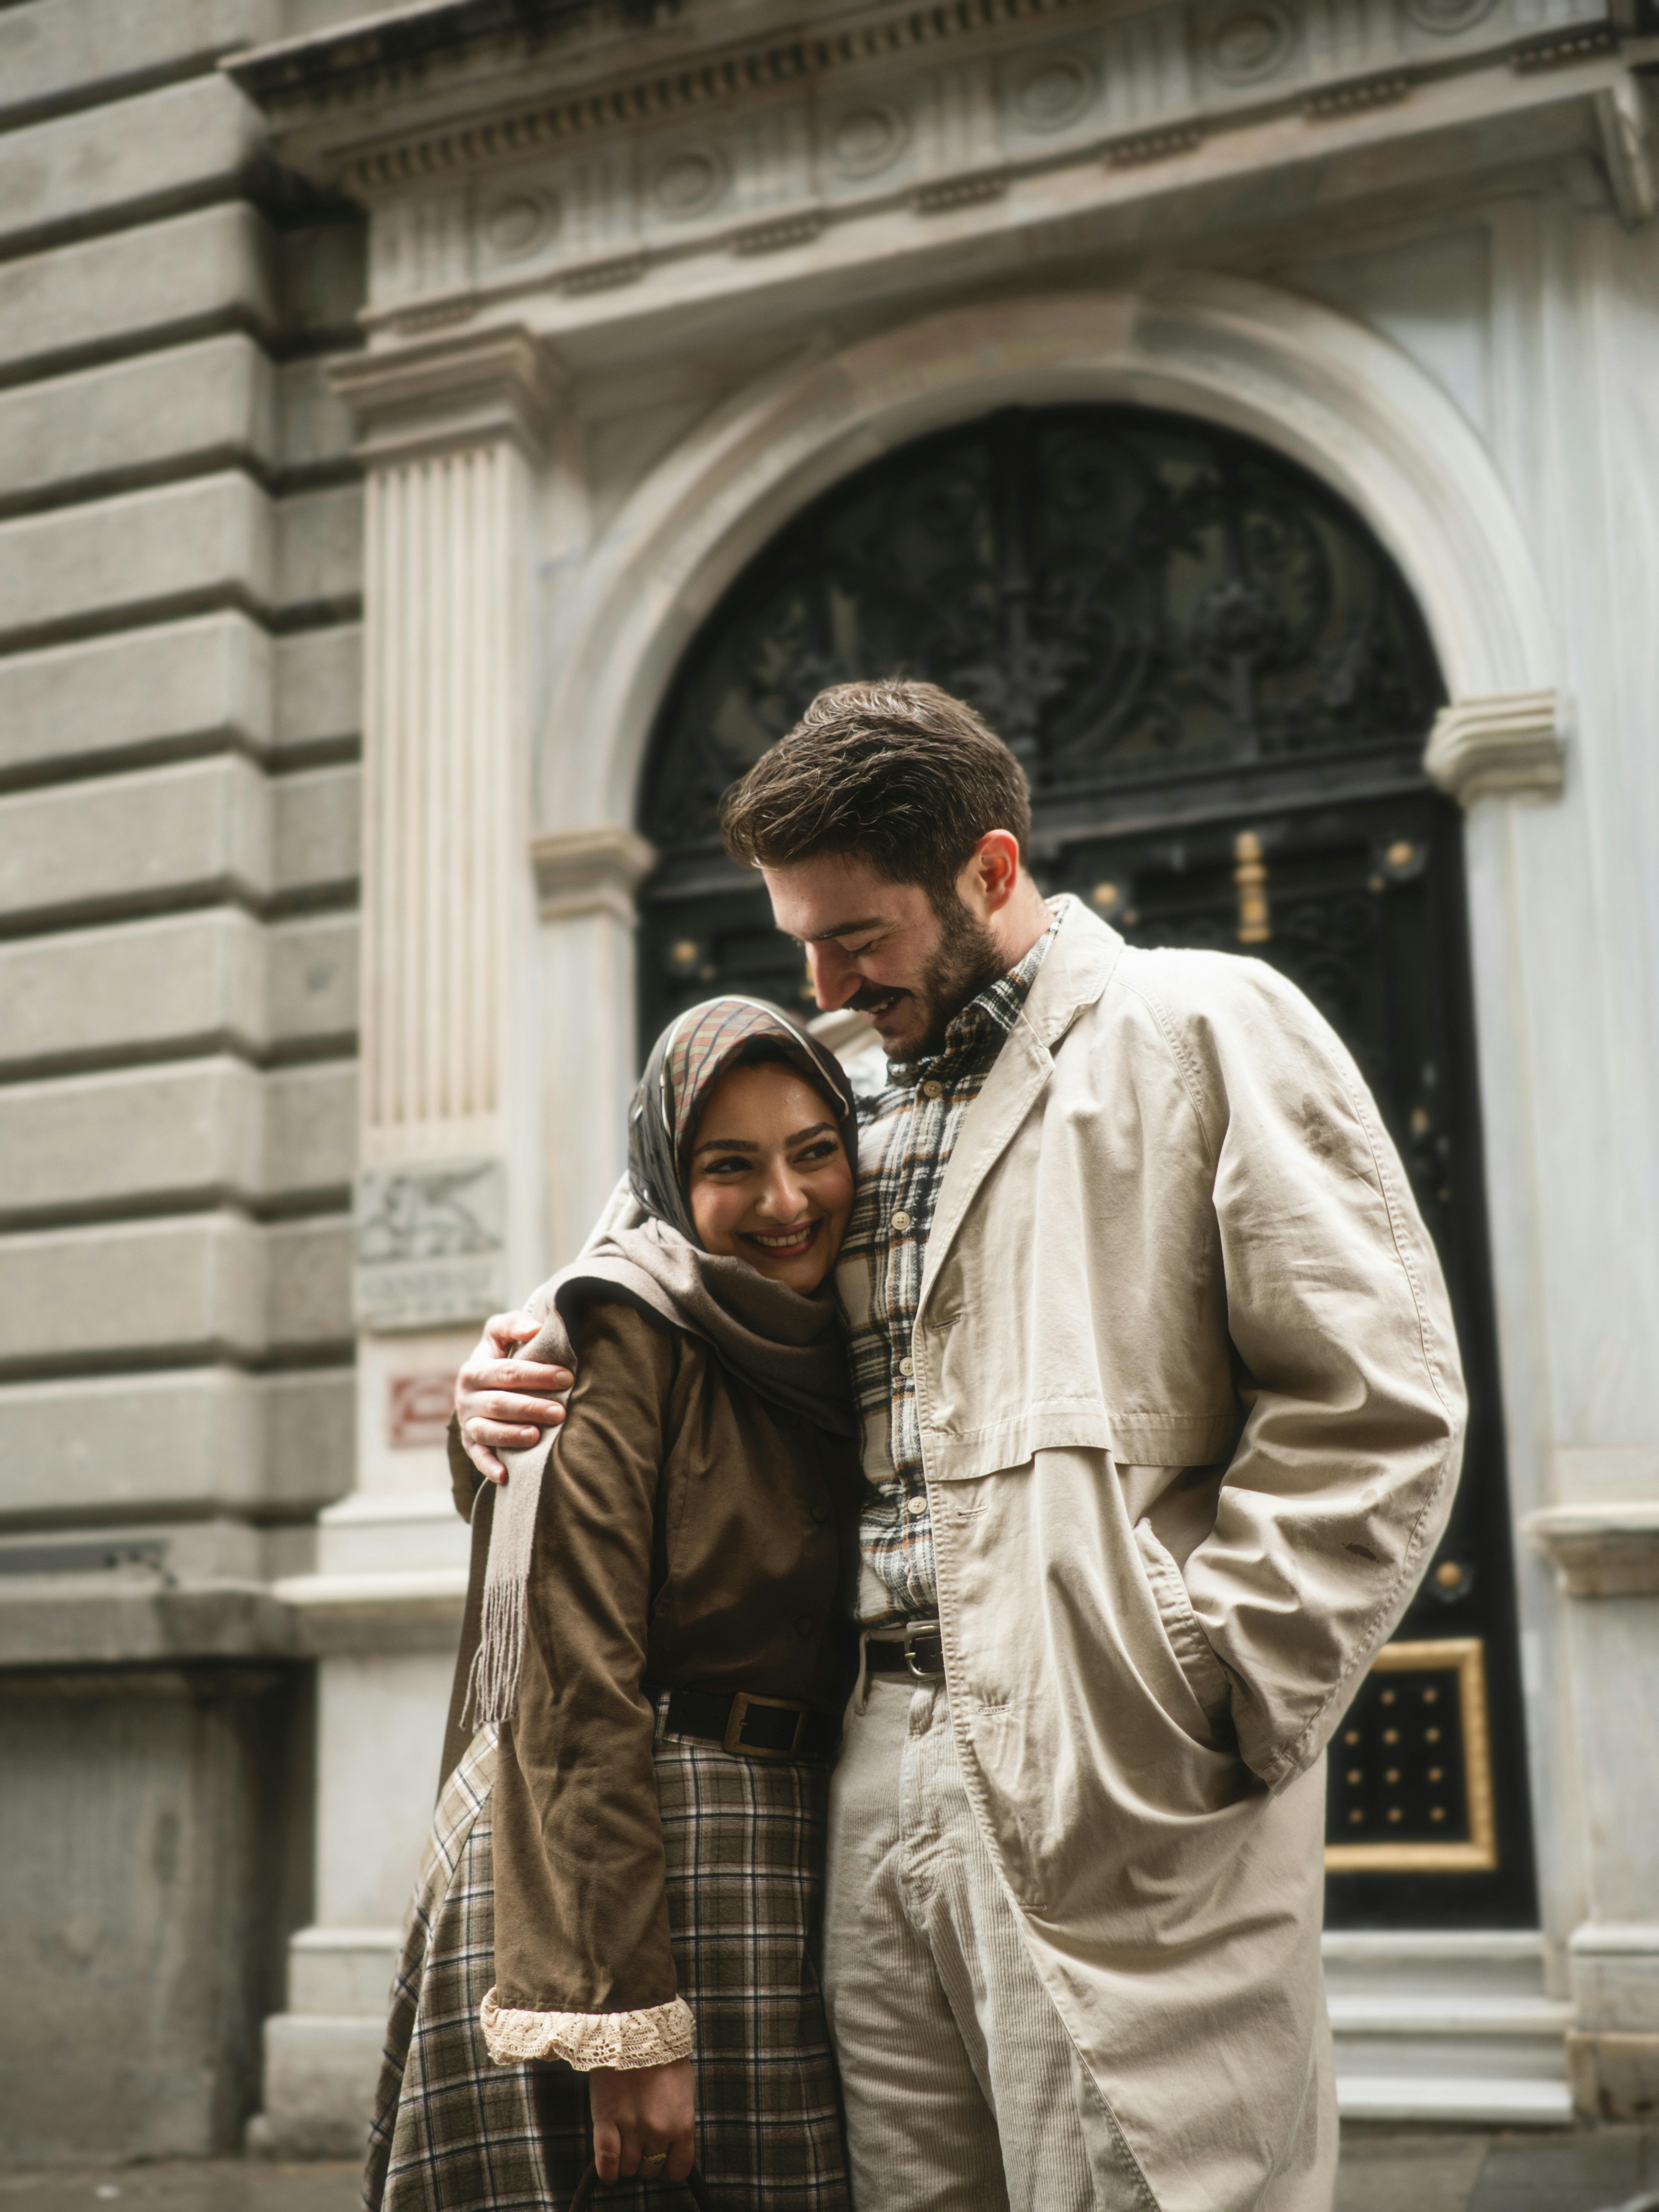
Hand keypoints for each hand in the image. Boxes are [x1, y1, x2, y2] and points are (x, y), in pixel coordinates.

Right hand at [454, 1312, 572, 1482]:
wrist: (480, 1382)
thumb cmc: (498, 1354)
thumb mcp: (499, 1334)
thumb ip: (513, 1325)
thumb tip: (535, 1328)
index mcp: (474, 1369)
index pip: (507, 1371)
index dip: (537, 1374)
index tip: (567, 1377)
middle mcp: (466, 1397)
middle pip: (500, 1403)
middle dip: (531, 1407)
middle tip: (560, 1411)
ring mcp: (467, 1422)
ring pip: (488, 1430)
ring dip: (512, 1434)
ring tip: (537, 1436)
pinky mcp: (470, 1443)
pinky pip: (477, 1457)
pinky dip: (488, 1466)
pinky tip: (505, 1475)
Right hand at [589, 2059, 694, 2183]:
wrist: (637, 2030)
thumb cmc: (663, 2058)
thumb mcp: (683, 2091)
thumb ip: (678, 2121)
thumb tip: (672, 2146)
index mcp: (682, 2123)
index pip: (678, 2168)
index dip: (669, 2167)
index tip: (663, 2159)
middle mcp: (659, 2130)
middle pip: (651, 2168)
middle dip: (646, 2160)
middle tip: (641, 2142)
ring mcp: (631, 2126)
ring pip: (629, 2167)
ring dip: (627, 2160)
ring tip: (625, 2142)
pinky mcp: (606, 2120)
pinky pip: (607, 2160)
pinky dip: (608, 2171)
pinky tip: (609, 2171)